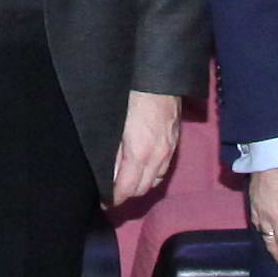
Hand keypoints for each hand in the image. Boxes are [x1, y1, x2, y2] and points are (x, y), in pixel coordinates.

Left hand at [106, 90, 185, 209]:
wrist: (159, 75)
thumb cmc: (130, 95)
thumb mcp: (113, 125)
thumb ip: (112, 152)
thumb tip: (107, 174)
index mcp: (140, 153)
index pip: (127, 189)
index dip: (114, 198)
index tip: (102, 202)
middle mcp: (158, 156)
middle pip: (142, 189)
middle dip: (126, 195)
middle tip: (110, 193)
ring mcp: (169, 150)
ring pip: (155, 181)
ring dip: (140, 186)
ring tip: (124, 183)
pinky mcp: (175, 143)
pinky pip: (163, 169)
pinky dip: (152, 175)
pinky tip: (141, 169)